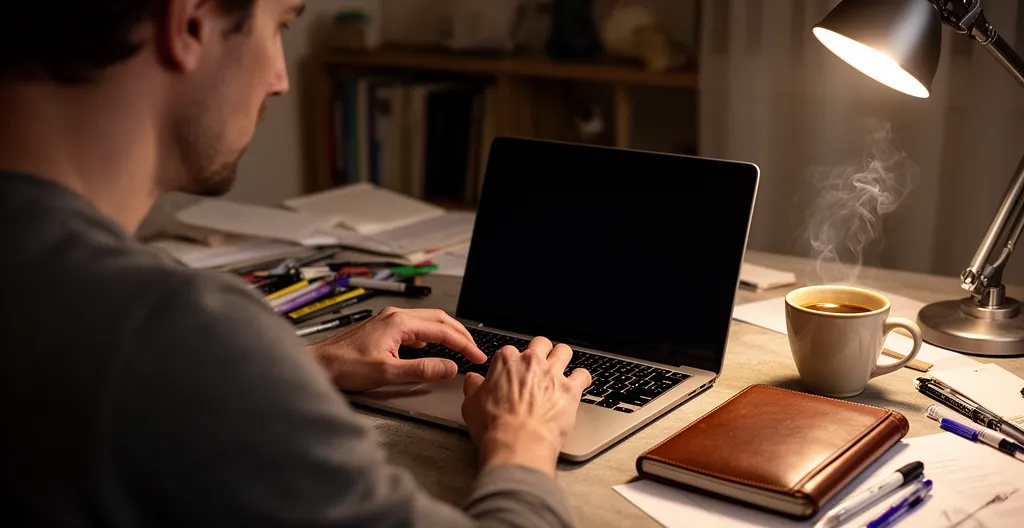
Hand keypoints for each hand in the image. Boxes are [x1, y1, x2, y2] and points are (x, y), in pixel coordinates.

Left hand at [311, 307, 485, 392]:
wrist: (319, 365)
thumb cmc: (344, 366)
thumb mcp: (388, 373)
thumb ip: (422, 370)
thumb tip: (449, 367)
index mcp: (399, 322)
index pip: (443, 330)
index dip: (464, 344)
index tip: (476, 356)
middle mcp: (395, 316)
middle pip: (439, 319)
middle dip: (460, 335)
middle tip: (474, 351)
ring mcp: (388, 321)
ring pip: (427, 322)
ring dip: (446, 333)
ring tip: (459, 347)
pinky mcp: (383, 329)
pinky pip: (415, 327)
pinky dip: (430, 336)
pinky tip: (430, 347)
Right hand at [461, 337, 591, 476]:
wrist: (518, 444)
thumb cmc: (494, 426)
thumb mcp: (471, 405)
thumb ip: (473, 387)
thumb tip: (473, 380)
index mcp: (506, 361)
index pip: (510, 351)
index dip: (511, 363)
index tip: (512, 373)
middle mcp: (531, 362)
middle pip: (540, 343)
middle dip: (540, 352)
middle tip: (539, 365)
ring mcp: (553, 374)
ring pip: (564, 351)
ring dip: (563, 358)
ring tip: (560, 368)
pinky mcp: (570, 390)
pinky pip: (583, 374)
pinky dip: (582, 378)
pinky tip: (578, 384)